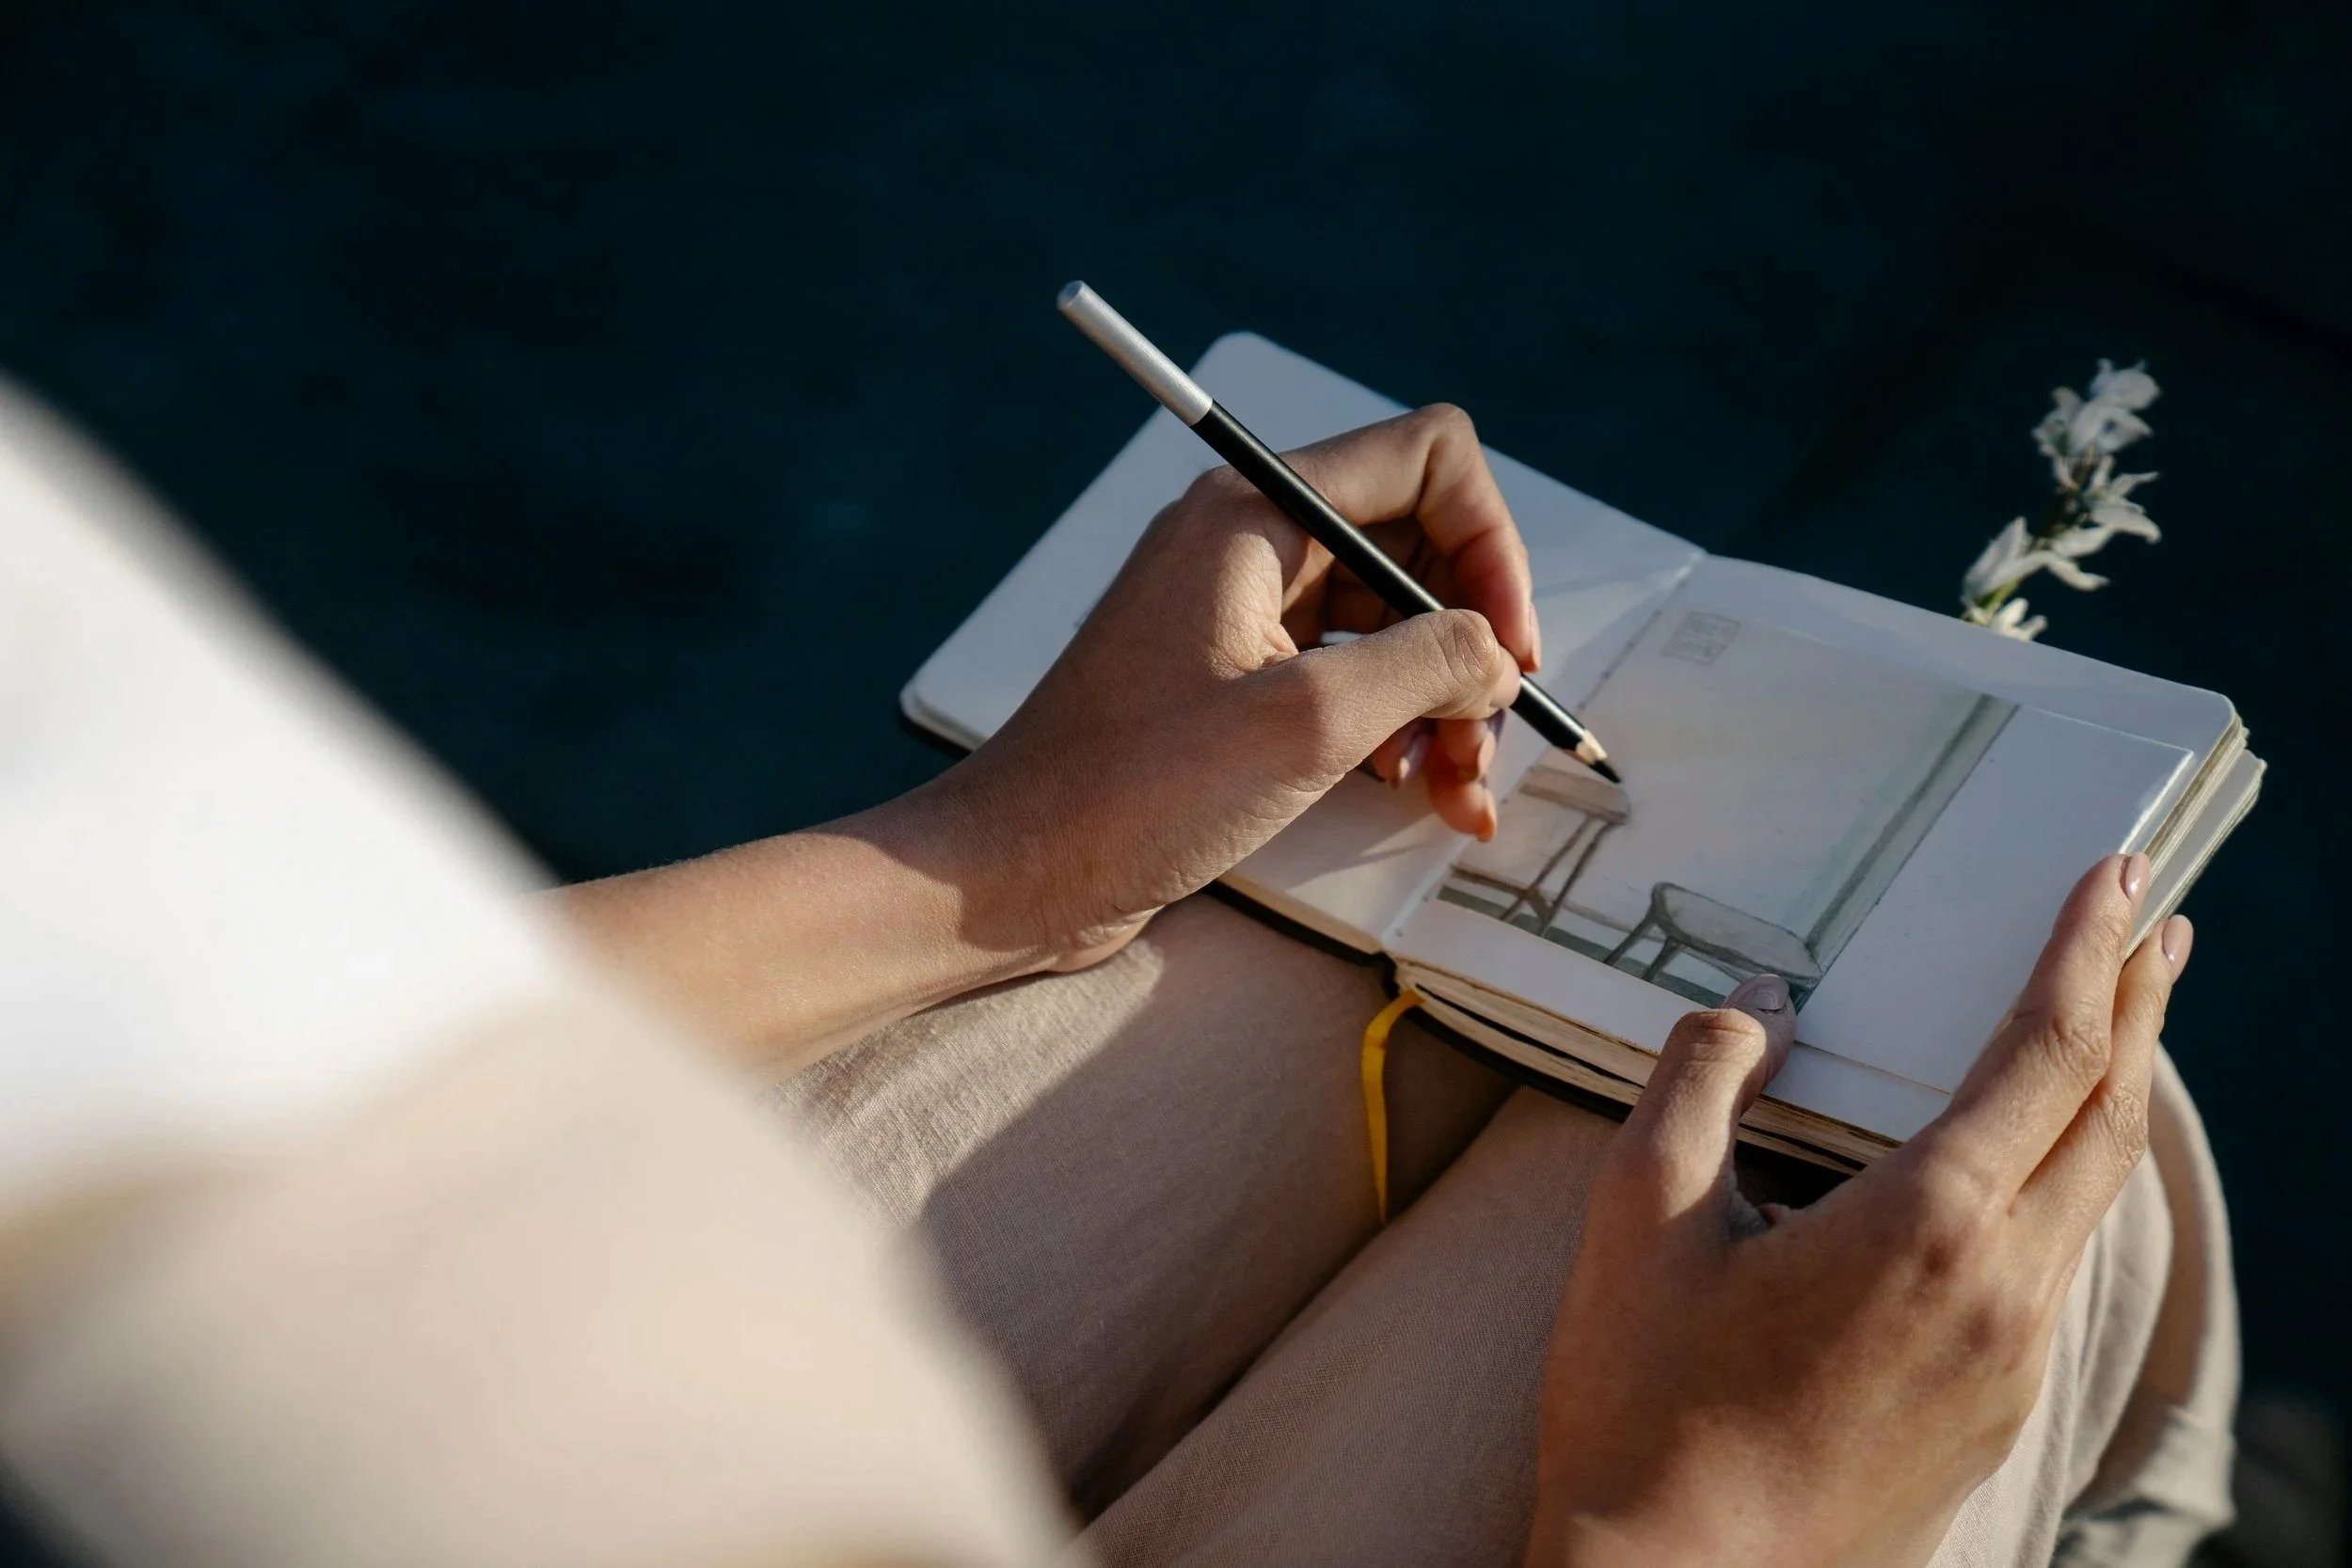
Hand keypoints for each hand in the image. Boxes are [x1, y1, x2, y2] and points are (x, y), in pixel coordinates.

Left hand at [935, 403, 1537, 966]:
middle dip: (1472, 643)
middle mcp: (1249, 545)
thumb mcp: (1306, 722)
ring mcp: (1239, 615)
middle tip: (1490, 743)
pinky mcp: (1233, 685)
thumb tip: (1496, 655)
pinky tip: (1420, 796)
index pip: (1426, 461)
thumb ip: (1427, 665)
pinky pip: (1348, 679)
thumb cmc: (1134, 790)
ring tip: (1460, 795)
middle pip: (1417, 549)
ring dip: (1444, 702)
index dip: (1491, 545)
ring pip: (1391, 624)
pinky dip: (1397, 730)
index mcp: (1255, 516)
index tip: (1506, 649)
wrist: (1013, 873)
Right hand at [1527, 855, 2192, 1567]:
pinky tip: (2028, 1165)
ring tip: (2113, 1022)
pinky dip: (2067, 1175)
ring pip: (2092, 1195)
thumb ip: (1700, 1079)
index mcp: (1924, 1226)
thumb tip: (1759, 1004)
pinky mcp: (1993, 1412)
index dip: (2087, 950)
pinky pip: (2054, 1261)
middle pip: (2109, 1118)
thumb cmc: (1643, 1406)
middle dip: (2140, 1006)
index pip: (2046, 1051)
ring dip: (2111, 1092)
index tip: (2117, 875)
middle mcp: (2000, 1291)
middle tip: (2156, 923)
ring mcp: (2009, 1361)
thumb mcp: (1635, 1217)